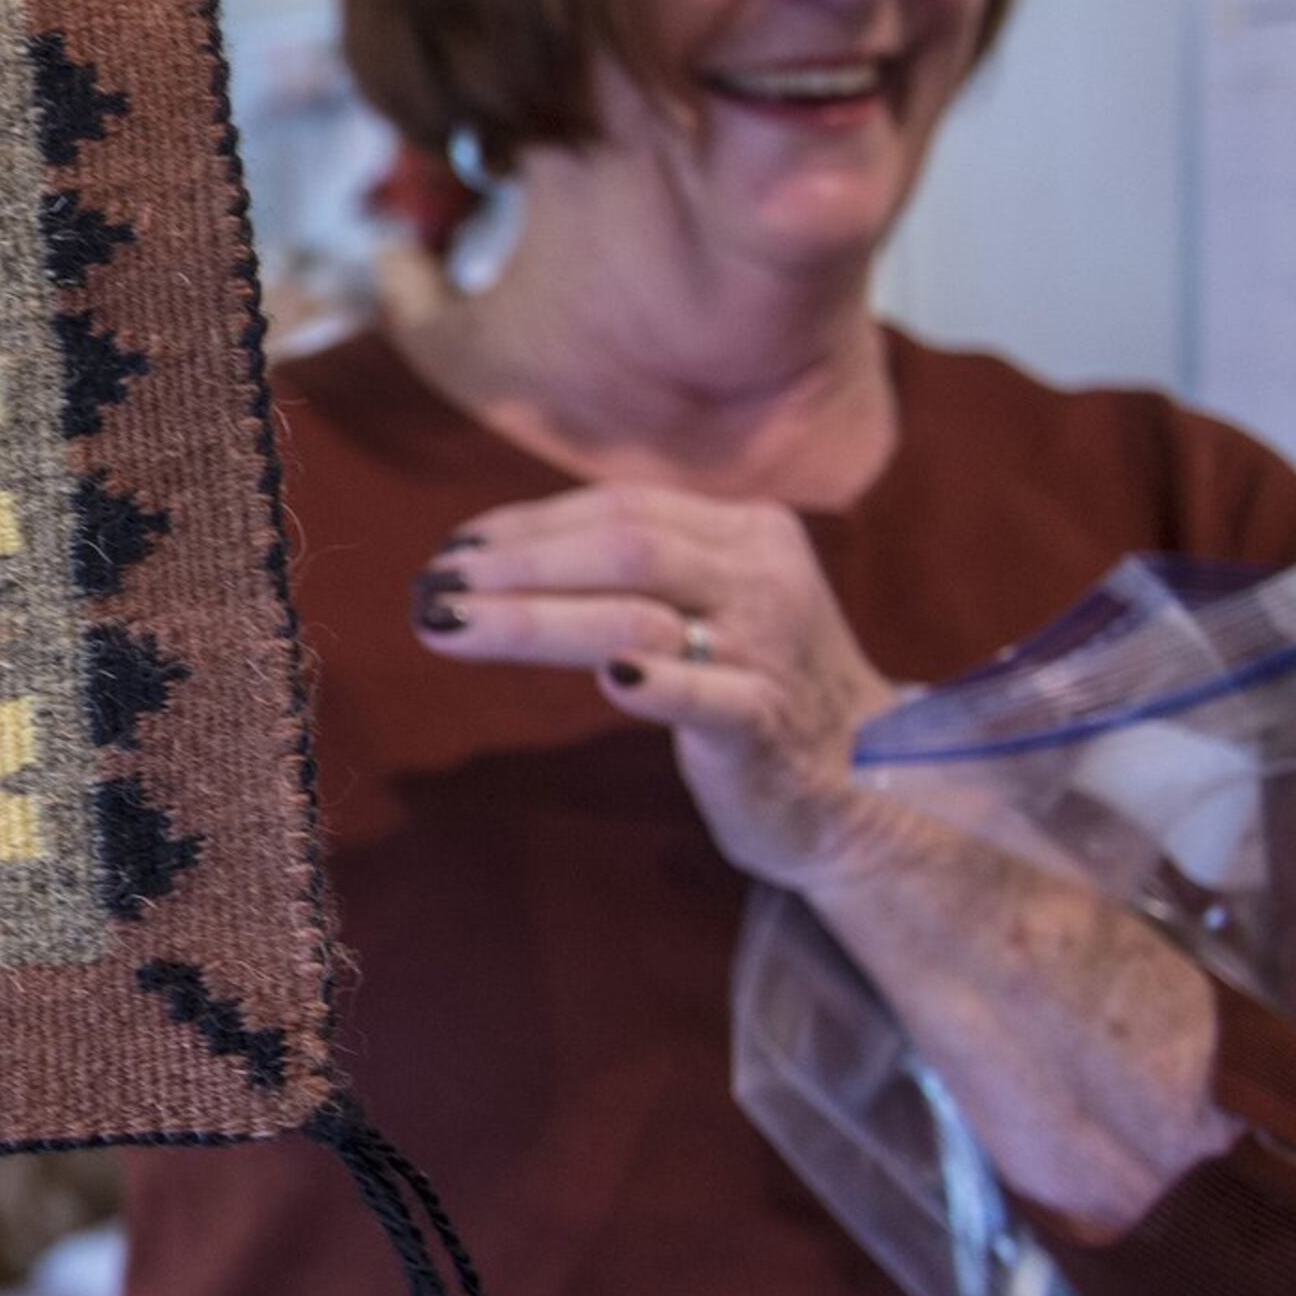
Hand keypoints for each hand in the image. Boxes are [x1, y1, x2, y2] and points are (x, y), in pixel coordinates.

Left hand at [416, 483, 907, 889]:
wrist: (861, 788)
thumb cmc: (754, 689)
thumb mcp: (706, 607)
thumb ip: (631, 571)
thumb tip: (497, 553)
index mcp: (747, 533)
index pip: (623, 507)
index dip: (529, 524)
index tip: (454, 550)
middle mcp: (763, 577)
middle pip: (625, 545)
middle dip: (517, 562)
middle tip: (433, 584)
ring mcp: (770, 650)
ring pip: (641, 612)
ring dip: (535, 617)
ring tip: (453, 624)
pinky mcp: (770, 725)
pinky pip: (711, 697)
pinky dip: (658, 685)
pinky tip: (606, 682)